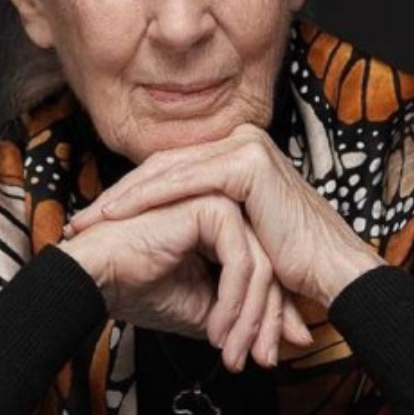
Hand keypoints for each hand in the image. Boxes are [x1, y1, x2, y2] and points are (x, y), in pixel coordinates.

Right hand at [59, 193, 311, 369]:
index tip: (267, 356)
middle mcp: (228, 208)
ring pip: (261, 268)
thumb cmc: (136, 288)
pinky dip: (233, 302)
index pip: (264, 272)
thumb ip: (243, 311)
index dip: (270, 317)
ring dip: (249, 319)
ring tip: (231, 352)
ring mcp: (221, 201)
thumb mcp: (204, 307)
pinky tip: (216, 328)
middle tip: (260, 360)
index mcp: (224, 227)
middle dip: (266, 322)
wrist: (93, 276)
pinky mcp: (212, 206)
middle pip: (269, 269)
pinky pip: (241, 261)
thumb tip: (291, 336)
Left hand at [66, 124, 384, 308]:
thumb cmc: (291, 264)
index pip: (170, 170)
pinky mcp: (247, 163)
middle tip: (81, 221)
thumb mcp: (237, 236)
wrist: (332, 273)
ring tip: (92, 221)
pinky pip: (186, 181)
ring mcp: (246, 146)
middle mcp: (242, 141)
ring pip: (168, 171)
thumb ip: (207, 221)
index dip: (130, 196)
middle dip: (118, 196)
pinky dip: (149, 199)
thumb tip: (166, 231)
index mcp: (237, 153)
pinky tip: (120, 215)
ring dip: (124, 198)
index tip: (97, 222)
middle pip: (163, 166)